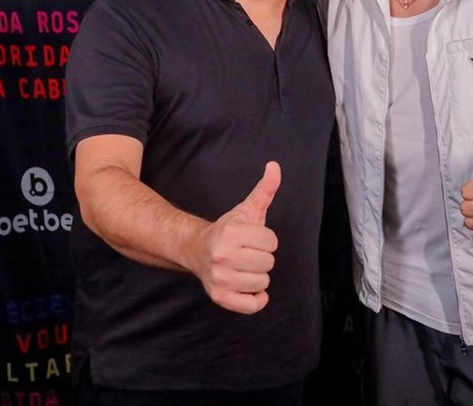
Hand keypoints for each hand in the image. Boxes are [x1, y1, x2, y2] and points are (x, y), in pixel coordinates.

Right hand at [190, 162, 280, 313]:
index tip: (252, 239)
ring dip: (258, 277)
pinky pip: (252, 305)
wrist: (197, 250)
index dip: (266, 240)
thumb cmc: (229, 230)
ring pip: (262, 283)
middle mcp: (222, 255)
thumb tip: (275, 166)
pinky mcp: (219, 297)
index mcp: (231, 232)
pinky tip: (247, 287)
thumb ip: (265, 189)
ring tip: (243, 267)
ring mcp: (219, 278)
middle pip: (268, 263)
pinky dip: (256, 299)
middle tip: (246, 254)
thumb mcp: (247, 209)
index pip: (272, 242)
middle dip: (262, 258)